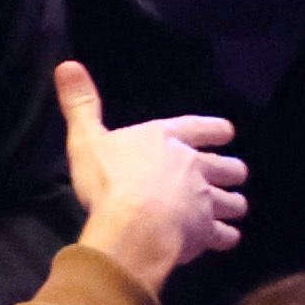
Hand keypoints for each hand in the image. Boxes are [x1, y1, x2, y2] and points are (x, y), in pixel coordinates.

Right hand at [60, 63, 246, 288]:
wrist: (133, 225)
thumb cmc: (110, 181)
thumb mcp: (87, 139)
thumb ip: (81, 105)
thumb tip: (67, 65)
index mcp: (166, 140)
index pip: (197, 128)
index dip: (214, 130)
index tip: (228, 132)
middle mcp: (193, 167)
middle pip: (225, 166)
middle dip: (231, 170)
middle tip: (237, 173)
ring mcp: (204, 200)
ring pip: (232, 201)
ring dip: (234, 204)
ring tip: (236, 207)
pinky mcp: (206, 232)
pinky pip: (225, 235)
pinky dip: (227, 236)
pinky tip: (227, 238)